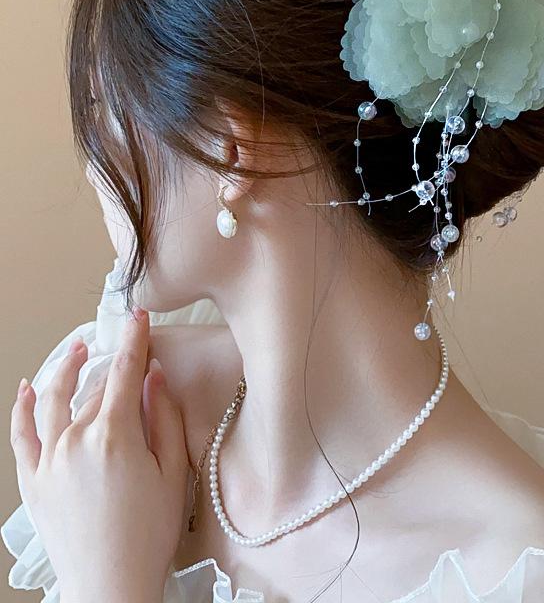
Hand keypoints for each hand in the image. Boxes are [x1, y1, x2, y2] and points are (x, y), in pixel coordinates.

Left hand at [9, 307, 189, 601]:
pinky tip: (28, 389)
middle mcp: (74, 440)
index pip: (124, 371)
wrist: (110, 583)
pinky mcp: (33, 480)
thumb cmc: (148, 533)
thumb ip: (164, 418)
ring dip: (65, 369)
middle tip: (119, 341)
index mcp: (114, 435)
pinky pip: (21, 434)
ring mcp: (48, 459)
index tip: (137, 317)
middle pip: (93, 386)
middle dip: (109, 360)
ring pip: (53, 400)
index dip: (134, 339)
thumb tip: (155, 378)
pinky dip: (22, 408)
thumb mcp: (172, 471)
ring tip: (77, 350)